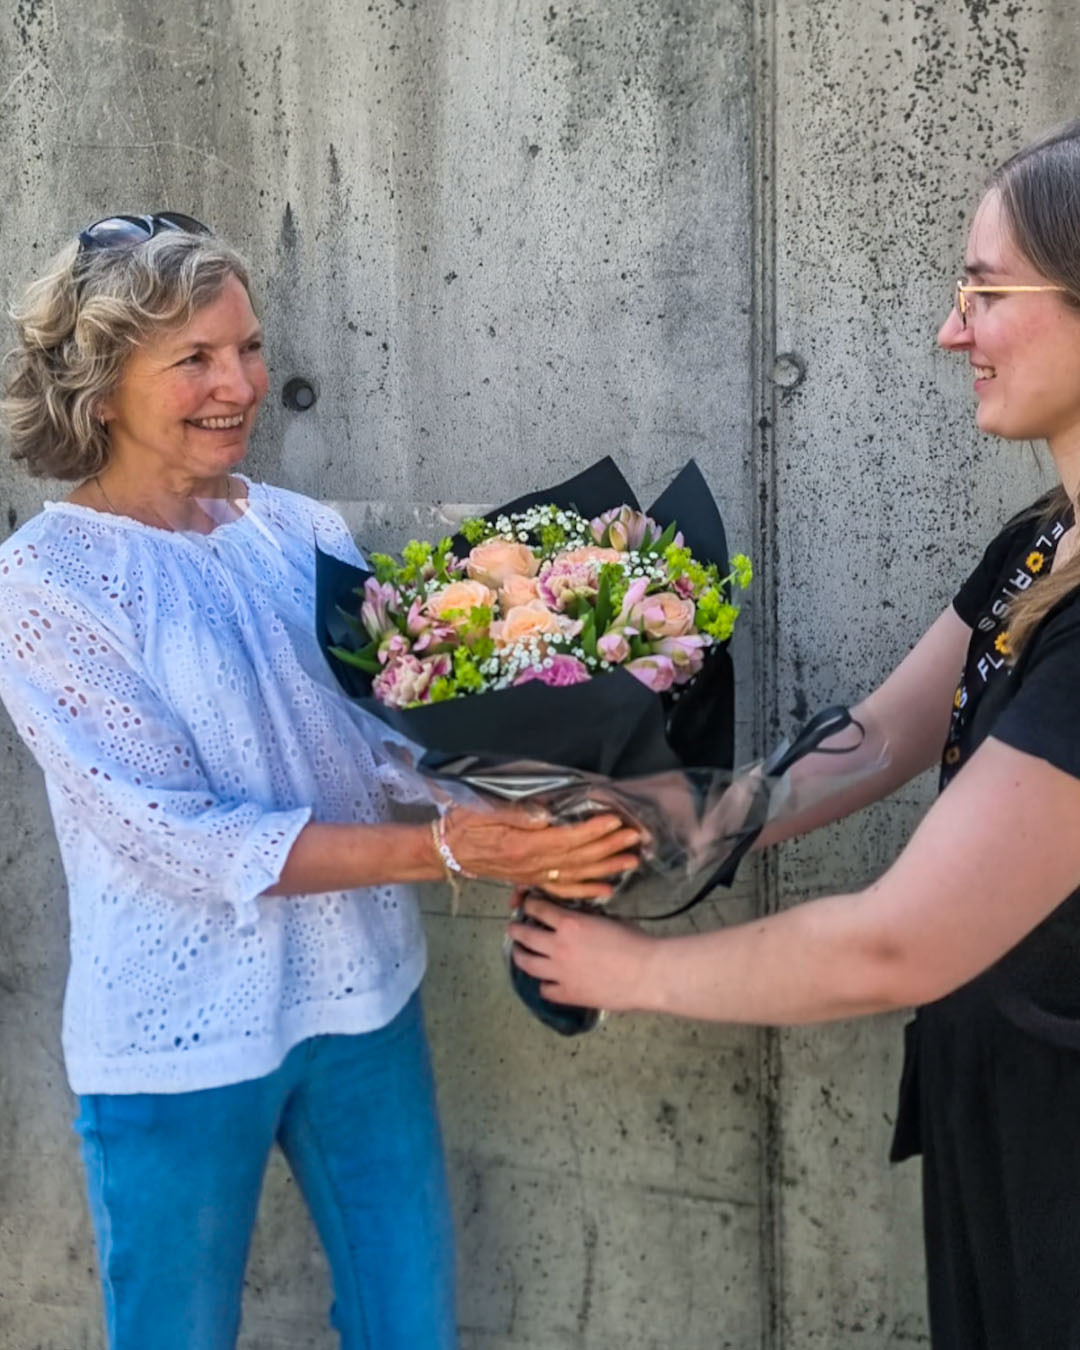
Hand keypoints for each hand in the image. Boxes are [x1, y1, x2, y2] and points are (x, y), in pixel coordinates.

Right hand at [446, 806, 640, 900]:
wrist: (446, 852)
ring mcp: (534, 876)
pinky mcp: (532, 880)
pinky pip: (564, 889)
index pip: (566, 838)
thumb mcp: (482, 811)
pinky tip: (607, 890)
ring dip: (606, 868)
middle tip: (636, 838)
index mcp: (524, 845)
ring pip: (577, 874)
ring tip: (632, 860)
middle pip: (579, 857)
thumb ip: (516, 813)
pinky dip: (587, 890)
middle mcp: (533, 865)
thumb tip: (546, 814)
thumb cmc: (462, 826)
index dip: (592, 830)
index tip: (615, 821)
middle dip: (609, 847)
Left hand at [506, 896, 658, 1009]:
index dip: (530, 906)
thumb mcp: (606, 919)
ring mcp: (560, 972)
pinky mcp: (568, 994)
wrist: (646, 972)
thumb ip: (585, 920)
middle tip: (512, 929)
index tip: (527, 906)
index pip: (539, 910)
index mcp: (569, 924)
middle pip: (526, 936)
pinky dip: (544, 985)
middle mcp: (558, 946)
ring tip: (518, 955)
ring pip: (528, 964)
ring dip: (520, 957)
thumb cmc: (634, 941)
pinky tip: (547, 983)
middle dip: (516, 930)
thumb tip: (577, 922)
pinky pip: (546, 990)